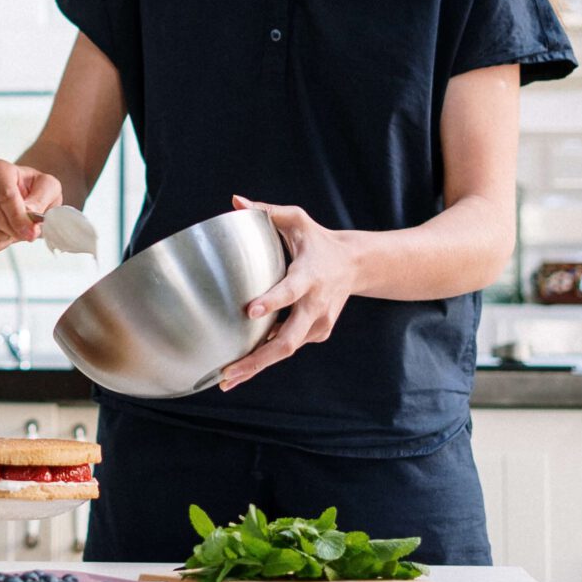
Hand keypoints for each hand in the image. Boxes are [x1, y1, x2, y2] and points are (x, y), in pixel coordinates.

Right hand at [0, 157, 62, 251]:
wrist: (22, 197)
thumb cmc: (34, 190)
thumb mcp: (49, 188)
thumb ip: (41, 198)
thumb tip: (29, 213)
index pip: (5, 196)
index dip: (19, 218)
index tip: (32, 232)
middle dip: (16, 229)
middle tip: (30, 233)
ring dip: (9, 235)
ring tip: (16, 226)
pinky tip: (5, 233)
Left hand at [216, 195, 358, 391]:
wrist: (355, 265)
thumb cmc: (318, 241)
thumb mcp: (296, 220)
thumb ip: (266, 211)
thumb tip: (235, 201)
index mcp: (309, 276)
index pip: (290, 291)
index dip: (273, 302)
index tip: (251, 311)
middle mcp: (316, 305)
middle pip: (288, 341)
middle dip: (257, 359)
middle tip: (229, 372)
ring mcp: (318, 323)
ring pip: (286, 350)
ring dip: (257, 366)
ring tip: (227, 380)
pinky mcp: (318, 333)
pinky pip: (289, 345)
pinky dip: (266, 356)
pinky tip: (242, 366)